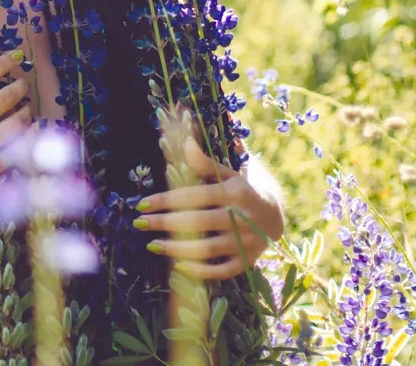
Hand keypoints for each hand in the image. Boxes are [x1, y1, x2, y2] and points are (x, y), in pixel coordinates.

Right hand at [0, 50, 33, 219]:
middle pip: (4, 97)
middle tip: (23, 84)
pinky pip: (16, 148)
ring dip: (26, 111)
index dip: (0, 65)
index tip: (12, 58)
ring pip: (16, 122)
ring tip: (26, 109)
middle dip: (19, 87)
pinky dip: (24, 138)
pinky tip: (25, 134)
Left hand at [134, 137, 283, 279]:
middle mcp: (241, 218)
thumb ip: (204, 162)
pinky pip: (222, 270)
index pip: (194, 196)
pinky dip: (200, 272)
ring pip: (207, 250)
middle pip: (197, 223)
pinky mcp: (247, 261)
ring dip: (177, 249)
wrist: (276, 214)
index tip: (142, 204)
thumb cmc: (242, 189)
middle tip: (139, 224)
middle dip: (165, 224)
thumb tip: (185, 142)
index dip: (166, 200)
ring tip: (152, 245)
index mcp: (234, 192)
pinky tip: (178, 266)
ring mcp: (245, 242)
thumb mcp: (228, 172)